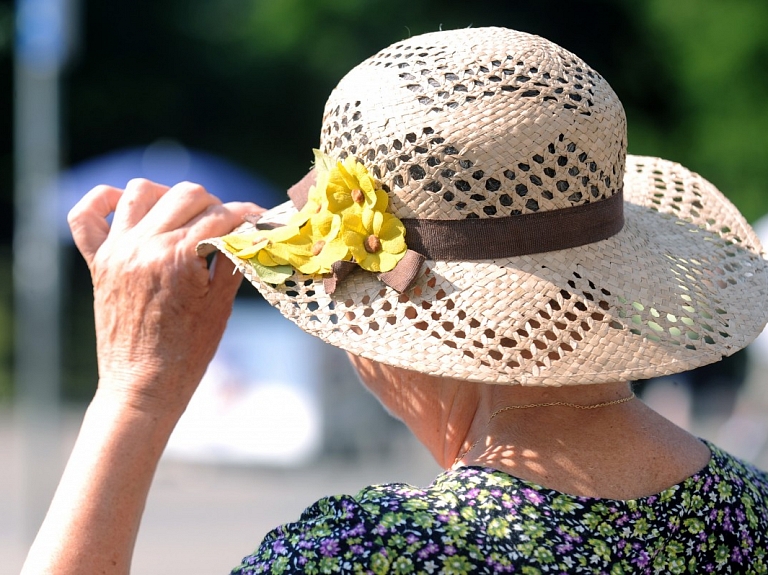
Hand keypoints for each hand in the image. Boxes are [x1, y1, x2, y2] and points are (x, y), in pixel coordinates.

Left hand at [68, 178, 261, 416]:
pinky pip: (85, 215)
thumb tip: (248, 230)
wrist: (143, 386)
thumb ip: (233, 259)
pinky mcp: (98, 262)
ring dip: (168, 197)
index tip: (261, 220)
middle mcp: (144, 246)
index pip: (221, 216)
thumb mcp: (221, 304)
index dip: (248, 215)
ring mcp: (116, 251)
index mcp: (178, 257)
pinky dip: (103, 202)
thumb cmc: (188, 352)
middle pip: (187, 194)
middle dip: (214, 205)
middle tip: (225, 226)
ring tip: (183, 217)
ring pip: (141, 190)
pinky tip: (126, 208)